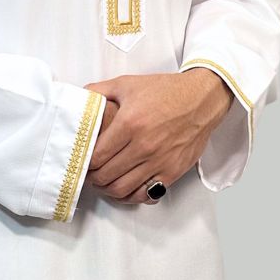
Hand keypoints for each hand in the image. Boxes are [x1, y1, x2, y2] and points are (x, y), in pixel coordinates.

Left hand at [83, 69, 233, 203]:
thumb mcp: (127, 84)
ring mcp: (159, 161)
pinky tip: (127, 188)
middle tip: (90, 174)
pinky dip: (132, 195)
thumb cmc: (166, 91)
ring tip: (105, 182)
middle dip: (93, 178)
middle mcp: (144, 146)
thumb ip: (98, 90)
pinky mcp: (172, 172)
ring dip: (109, 189)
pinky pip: (146, 194)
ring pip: (123, 189)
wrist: (201, 99)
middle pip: (106, 176)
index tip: (82, 161)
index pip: (96, 157)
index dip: (84, 163)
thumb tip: (78, 99)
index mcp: (129, 124)